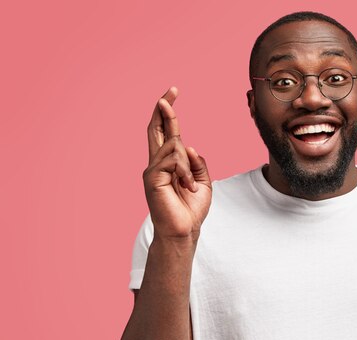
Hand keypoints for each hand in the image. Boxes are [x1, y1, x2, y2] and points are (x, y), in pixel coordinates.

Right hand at [143, 87, 211, 239]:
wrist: (184, 231)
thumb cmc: (191, 210)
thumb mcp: (203, 182)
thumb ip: (198, 163)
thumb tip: (190, 147)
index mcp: (169, 163)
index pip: (167, 132)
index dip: (168, 113)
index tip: (172, 94)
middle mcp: (157, 163)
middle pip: (156, 129)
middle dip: (164, 109)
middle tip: (171, 91)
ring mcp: (152, 170)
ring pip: (173, 145)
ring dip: (188, 164)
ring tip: (190, 185)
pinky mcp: (152, 178)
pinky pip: (172, 160)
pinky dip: (184, 171)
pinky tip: (186, 186)